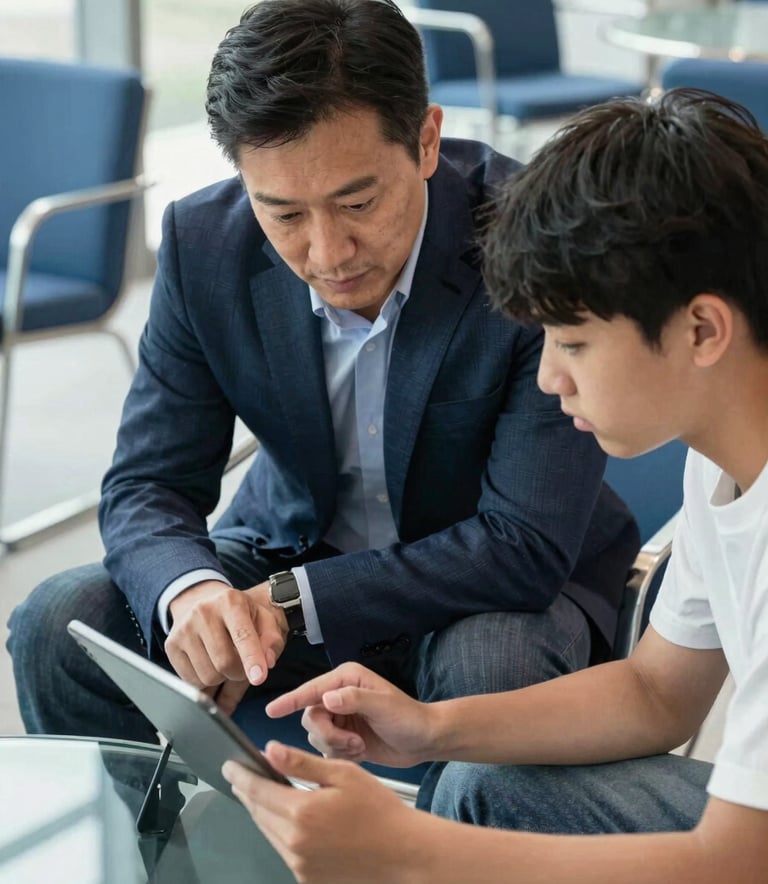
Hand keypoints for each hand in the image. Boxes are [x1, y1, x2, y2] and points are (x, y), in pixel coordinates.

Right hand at [165, 579, 286, 713]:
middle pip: (225, 662)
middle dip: (239, 673)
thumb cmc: (239, 614)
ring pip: (208, 676)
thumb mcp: (263, 618)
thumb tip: (268, 662)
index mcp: (231, 602)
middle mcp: (203, 612)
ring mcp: (184, 629)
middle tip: (243, 666)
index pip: (242, 635)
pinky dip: (204, 682)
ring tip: (225, 661)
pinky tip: (209, 664)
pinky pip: (191, 681)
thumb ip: (272, 639)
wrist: (202, 600)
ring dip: (222, 678)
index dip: (252, 658)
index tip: (259, 677)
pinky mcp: (171, 646)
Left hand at [222, 742, 425, 883]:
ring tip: (259, 792)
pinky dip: (278, 830)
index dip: (240, 775)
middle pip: (258, 812)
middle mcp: (295, 843)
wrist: (403, 853)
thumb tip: (269, 750)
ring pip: (267, 831)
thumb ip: (302, 763)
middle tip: (240, 776)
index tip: (229, 766)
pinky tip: (285, 817)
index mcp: (302, 812)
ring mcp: (299, 864)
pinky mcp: (307, 878)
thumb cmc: (379, 810)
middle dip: (247, 792)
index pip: (257, 790)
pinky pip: (282, 849)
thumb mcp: (342, 774)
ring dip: (261, 811)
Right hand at [266, 662, 433, 767]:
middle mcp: (338, 694)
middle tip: (351, 743)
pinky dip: (340, 754)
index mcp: (346, 679)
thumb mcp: (384, 705)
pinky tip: (360, 751)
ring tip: (359, 746)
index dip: (291, 701)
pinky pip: (325, 748)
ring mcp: (339, 716)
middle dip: (328, 734)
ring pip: (316, 735)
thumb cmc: (409, 718)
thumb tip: (328, 697)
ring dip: (336, 746)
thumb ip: (355, 699)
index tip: (272, 710)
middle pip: (310, 716)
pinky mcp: (342, 735)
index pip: (311, 690)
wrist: (423, 740)